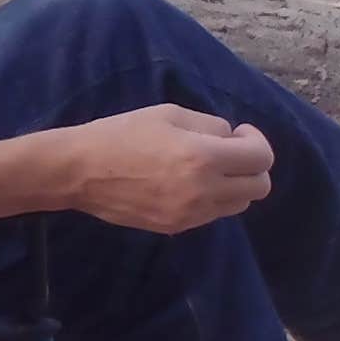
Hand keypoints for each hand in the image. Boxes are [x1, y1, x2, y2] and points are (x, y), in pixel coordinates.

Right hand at [68, 106, 271, 233]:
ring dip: (234, 185)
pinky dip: (211, 198)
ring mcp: (191, 213)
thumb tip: (229, 139)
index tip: (240, 134)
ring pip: (240, 204)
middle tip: (230, 153)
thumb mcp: (168, 114)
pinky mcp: (176, 226)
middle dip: (252, 167)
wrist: (78, 172)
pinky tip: (186, 184)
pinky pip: (212, 214)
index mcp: (204, 157)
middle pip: (259, 187)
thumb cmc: (120, 134)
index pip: (261, 158)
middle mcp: (204, 190)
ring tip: (208, 170)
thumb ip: (209, 126)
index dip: (257, 142)